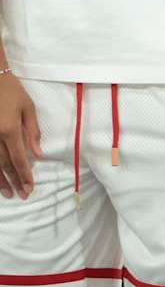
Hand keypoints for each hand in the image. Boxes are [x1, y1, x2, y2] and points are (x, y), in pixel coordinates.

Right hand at [0, 73, 40, 199]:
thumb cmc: (11, 91)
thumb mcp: (27, 107)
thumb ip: (33, 132)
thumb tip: (38, 155)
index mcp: (10, 130)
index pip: (19, 159)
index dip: (25, 175)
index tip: (30, 188)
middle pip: (4, 166)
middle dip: (14, 182)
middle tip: (22, 195)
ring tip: (7, 193)